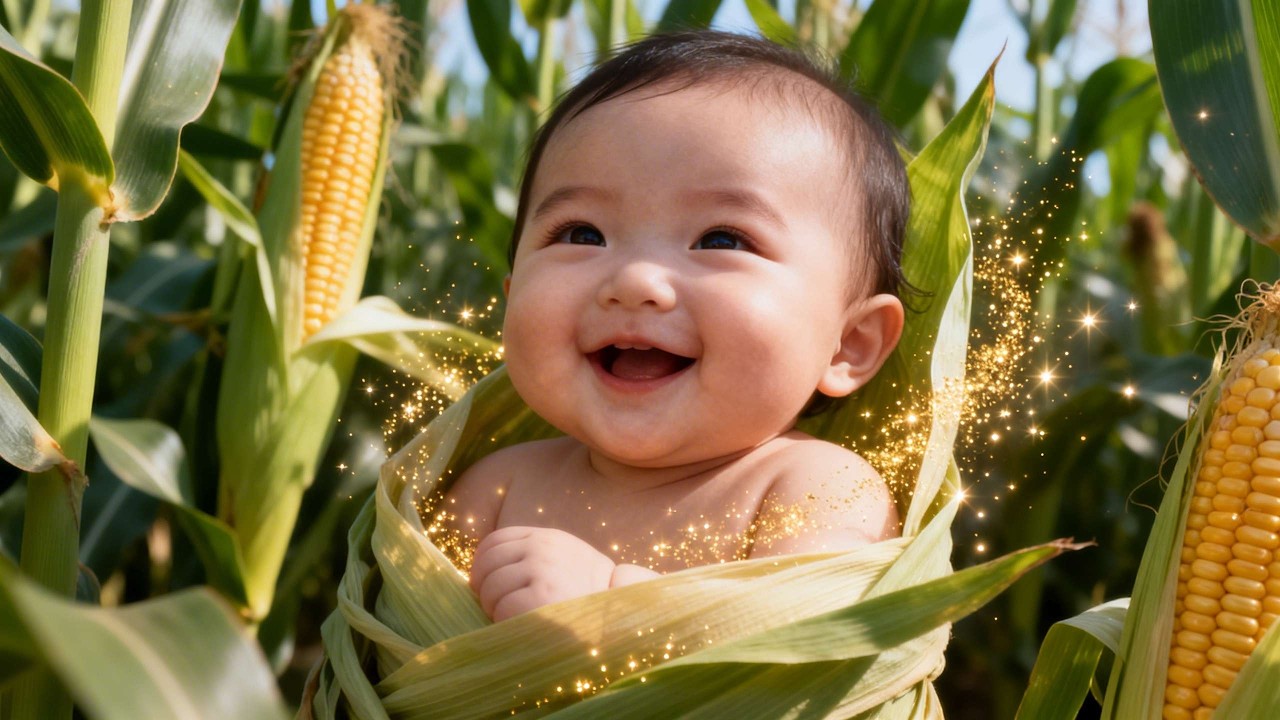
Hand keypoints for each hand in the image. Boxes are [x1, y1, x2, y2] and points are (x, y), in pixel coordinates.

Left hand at [469, 526, 615, 621]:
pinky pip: (501, 608)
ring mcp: (541, 570)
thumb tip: (485, 572)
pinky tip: (522, 626)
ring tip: (513, 619)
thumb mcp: (566, 561)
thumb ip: (533, 556)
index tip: (483, 584)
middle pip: (488, 565)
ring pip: (490, 588)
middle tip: (497, 608)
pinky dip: (504, 622)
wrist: (618, 616)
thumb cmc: (589, 596)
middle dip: (485, 590)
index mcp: (546, 537)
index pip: (495, 541)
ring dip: (495, 608)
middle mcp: (541, 548)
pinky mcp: (539, 596)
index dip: (482, 563)